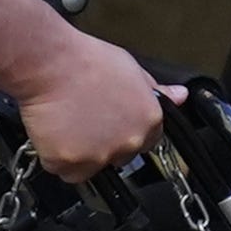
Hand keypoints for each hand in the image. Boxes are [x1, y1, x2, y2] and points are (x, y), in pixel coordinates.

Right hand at [13, 36, 181, 177]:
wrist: (51, 64)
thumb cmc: (86, 61)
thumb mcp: (131, 68)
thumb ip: (155, 91)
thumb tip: (179, 96)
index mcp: (149, 120)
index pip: (146, 143)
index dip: (125, 132)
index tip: (111, 124)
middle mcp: (129, 142)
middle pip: (118, 158)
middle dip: (102, 144)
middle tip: (84, 119)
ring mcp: (99, 156)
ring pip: (89, 167)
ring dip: (78, 153)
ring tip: (66, 123)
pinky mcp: (70, 163)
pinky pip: (61, 170)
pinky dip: (54, 156)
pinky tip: (53, 131)